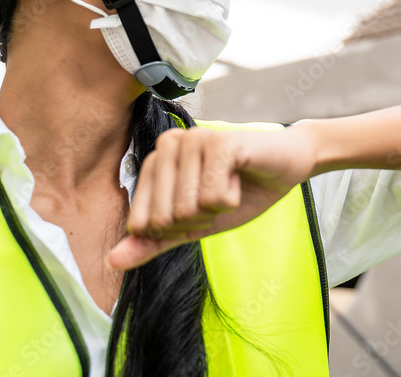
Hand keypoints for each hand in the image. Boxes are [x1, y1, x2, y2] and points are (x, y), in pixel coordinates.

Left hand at [106, 125, 317, 270]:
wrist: (287, 168)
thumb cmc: (241, 191)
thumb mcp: (193, 225)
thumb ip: (154, 241)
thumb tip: (113, 261)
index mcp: (155, 160)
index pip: (141, 223)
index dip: (176, 228)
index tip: (200, 207)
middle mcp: (169, 144)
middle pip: (164, 217)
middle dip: (198, 220)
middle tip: (218, 197)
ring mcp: (194, 140)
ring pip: (187, 208)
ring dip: (215, 210)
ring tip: (230, 186)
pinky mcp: (220, 143)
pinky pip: (212, 197)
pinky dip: (231, 199)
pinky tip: (240, 180)